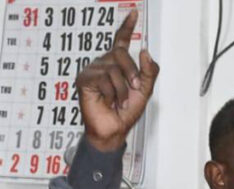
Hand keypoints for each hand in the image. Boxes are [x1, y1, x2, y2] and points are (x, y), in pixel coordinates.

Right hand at [75, 10, 159, 151]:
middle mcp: (104, 64)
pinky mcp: (84, 80)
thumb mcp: (144, 91)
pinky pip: (102, 78)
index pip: (121, 41)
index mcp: (118, 65)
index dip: (127, 27)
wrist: (114, 130)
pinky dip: (111, 92)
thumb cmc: (126, 112)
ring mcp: (93, 71)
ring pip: (113, 69)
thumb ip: (149, 71)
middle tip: (134, 87)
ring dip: (122, 88)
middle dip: (131, 72)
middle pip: (121, 54)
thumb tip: (145, 51)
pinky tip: (109, 101)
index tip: (134, 13)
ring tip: (120, 101)